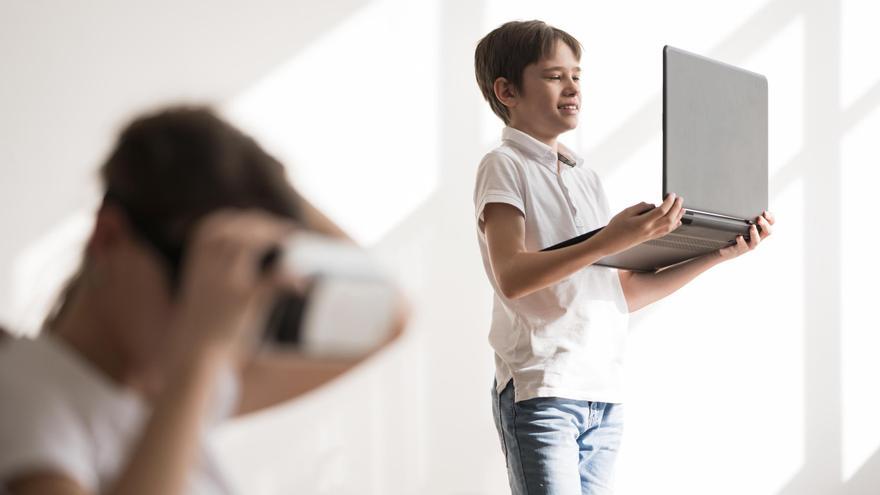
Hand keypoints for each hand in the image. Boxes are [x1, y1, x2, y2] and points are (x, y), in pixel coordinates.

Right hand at [171, 210, 295, 358]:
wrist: (196, 352)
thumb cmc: (205, 319)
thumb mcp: (204, 284)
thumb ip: (219, 264)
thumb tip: (253, 247)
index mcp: (197, 258)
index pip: (219, 224)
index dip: (243, 220)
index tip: (261, 222)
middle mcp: (210, 264)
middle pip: (240, 229)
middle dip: (266, 225)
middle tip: (287, 232)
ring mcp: (227, 279)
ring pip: (254, 242)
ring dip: (278, 238)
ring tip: (295, 245)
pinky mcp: (246, 298)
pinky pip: (275, 275)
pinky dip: (292, 276)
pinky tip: (300, 286)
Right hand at [595, 193, 684, 254]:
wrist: (610, 243)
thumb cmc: (615, 228)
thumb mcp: (626, 212)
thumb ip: (641, 206)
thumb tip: (652, 205)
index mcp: (643, 222)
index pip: (662, 210)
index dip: (669, 201)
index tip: (671, 195)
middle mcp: (649, 230)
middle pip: (669, 218)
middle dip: (676, 207)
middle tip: (679, 199)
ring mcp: (651, 235)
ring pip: (670, 226)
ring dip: (678, 216)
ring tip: (682, 208)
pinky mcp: (650, 238)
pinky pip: (666, 232)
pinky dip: (674, 226)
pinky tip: (677, 222)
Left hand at [718, 210, 774, 260]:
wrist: (725, 249)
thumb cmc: (735, 235)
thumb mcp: (742, 224)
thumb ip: (746, 217)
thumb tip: (744, 201)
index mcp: (759, 231)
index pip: (770, 224)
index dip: (770, 218)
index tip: (765, 212)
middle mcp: (756, 238)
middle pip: (768, 232)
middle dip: (765, 224)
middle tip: (759, 218)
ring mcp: (749, 244)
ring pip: (756, 241)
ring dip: (755, 233)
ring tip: (751, 227)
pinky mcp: (740, 249)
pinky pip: (742, 246)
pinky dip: (741, 241)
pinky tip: (739, 237)